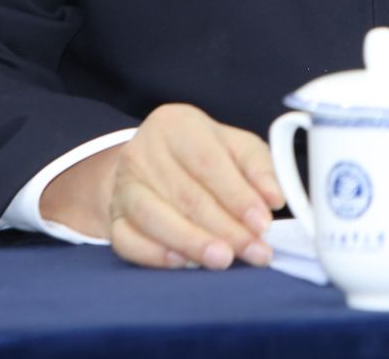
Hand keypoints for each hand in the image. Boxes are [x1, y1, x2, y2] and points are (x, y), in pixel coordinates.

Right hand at [40, 103, 284, 269]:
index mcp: (176, 124)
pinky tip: (184, 263)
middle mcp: (143, 151)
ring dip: (193, 243)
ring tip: (224, 261)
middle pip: (186, 195)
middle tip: (254, 252)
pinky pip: (128, 241)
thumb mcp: (235, 147)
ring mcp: (124, 185)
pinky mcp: (114, 217)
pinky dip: (156, 255)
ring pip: (155, 218)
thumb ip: (259, 168)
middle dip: (225, 229)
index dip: (237, 195)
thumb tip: (274, 198)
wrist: (152, 164)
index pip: (208, 162)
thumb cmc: (203, 154)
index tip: (263, 223)